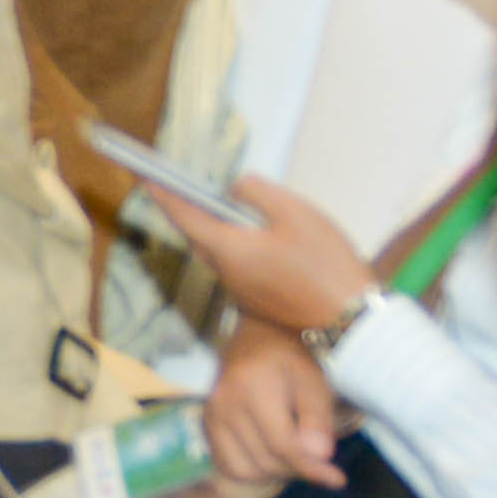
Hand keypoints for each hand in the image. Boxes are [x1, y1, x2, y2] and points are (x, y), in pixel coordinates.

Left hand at [140, 165, 376, 346]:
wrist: (351, 321)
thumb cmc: (324, 263)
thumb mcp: (294, 213)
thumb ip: (258, 192)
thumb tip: (234, 188)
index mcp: (229, 250)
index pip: (185, 217)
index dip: (164, 195)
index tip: (146, 176)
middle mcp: (227, 273)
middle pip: (199, 236)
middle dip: (188, 210)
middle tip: (181, 185)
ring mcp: (242, 291)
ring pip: (219, 252)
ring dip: (215, 228)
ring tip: (222, 203)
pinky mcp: (259, 300)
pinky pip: (237, 265)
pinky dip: (236, 244)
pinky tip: (256, 233)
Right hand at [200, 321, 348, 491]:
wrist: (259, 331)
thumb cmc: (292, 351)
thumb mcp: (314, 377)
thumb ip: (317, 416)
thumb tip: (319, 456)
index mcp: (252, 387)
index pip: (282, 445)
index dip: (311, 468)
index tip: (337, 479)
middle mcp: (224, 403)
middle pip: (265, 460)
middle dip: (297, 468)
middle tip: (321, 462)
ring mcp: (211, 414)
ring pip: (245, 469)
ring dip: (275, 472)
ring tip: (296, 456)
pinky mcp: (207, 422)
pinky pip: (228, 464)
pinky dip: (252, 470)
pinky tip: (271, 456)